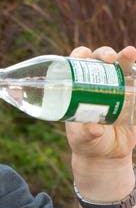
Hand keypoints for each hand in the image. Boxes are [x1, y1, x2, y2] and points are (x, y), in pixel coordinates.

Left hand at [66, 45, 135, 199]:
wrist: (107, 155)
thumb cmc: (87, 143)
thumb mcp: (83, 139)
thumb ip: (86, 133)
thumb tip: (93, 128)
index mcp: (79, 88)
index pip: (77, 65)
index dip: (80, 55)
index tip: (84, 55)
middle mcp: (99, 83)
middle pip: (101, 60)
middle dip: (105, 53)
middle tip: (109, 58)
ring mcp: (118, 88)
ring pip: (122, 66)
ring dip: (127, 56)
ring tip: (130, 53)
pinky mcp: (133, 96)